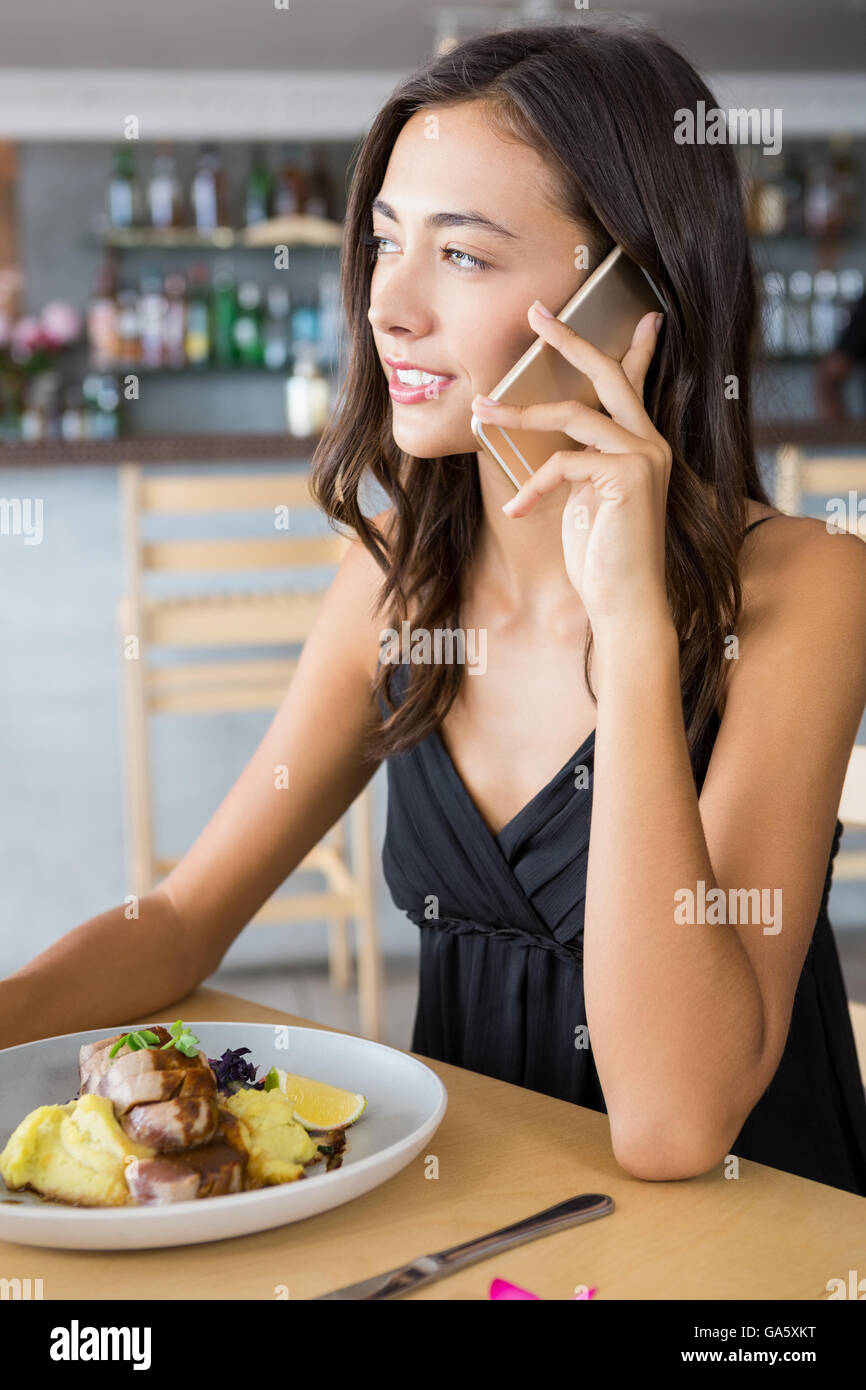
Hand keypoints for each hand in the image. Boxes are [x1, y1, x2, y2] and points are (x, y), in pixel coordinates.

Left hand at [472, 302, 671, 629]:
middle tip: (536, 311)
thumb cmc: (601, 559)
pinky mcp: (629, 475)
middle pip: (608, 374)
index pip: (634, 384)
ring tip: (483, 414)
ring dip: (520, 415)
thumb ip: (580, 466)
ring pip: (573, 415)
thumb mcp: (585, 502)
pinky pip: (565, 463)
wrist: (625, 603)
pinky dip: (534, 486)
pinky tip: (517, 510)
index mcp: (641, 445)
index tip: (639, 314)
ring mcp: (644, 456)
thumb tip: (554, 449)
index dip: (633, 347)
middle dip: (569, 339)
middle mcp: (649, 443)